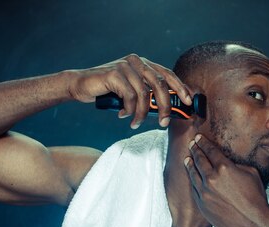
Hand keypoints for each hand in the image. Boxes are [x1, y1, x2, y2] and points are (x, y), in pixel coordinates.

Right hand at [67, 54, 191, 128]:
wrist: (80, 84)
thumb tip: (165, 110)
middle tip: (164, 123)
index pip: (167, 74)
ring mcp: (125, 65)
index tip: (187, 102)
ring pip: (144, 94)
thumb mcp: (130, 90)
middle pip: (160, 85)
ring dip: (142, 114)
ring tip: (136, 124)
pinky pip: (130, 96)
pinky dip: (129, 110)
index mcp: (143, 63)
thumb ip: (145, 94)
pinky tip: (123, 115)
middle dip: (165, 107)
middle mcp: (136, 61)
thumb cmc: (107, 90)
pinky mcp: (115, 73)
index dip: (180, 87)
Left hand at [183, 134, 268, 226]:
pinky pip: (194, 189)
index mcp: (224, 168)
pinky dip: (192, 180)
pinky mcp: (202, 205)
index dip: (203, 142)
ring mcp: (205, 192)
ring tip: (187, 159)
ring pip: (193, 174)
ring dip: (190, 164)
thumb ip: (236, 165)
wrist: (253, 223)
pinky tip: (192, 177)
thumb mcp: (251, 173)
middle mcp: (211, 178)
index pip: (210, 150)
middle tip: (192, 144)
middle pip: (199, 160)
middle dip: (195, 150)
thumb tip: (228, 163)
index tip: (198, 137)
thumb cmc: (256, 198)